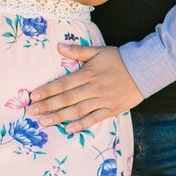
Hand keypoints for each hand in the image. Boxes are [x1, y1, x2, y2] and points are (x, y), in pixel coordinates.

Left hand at [27, 42, 142, 128]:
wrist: (144, 70)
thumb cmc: (118, 59)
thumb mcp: (98, 51)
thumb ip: (78, 50)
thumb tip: (59, 46)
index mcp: (88, 73)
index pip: (63, 83)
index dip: (47, 90)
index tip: (33, 96)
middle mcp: (93, 88)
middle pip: (67, 99)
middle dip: (48, 106)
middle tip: (31, 112)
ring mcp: (102, 100)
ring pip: (77, 111)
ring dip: (59, 117)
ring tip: (44, 122)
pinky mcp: (111, 110)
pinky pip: (94, 119)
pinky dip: (81, 125)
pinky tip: (68, 129)